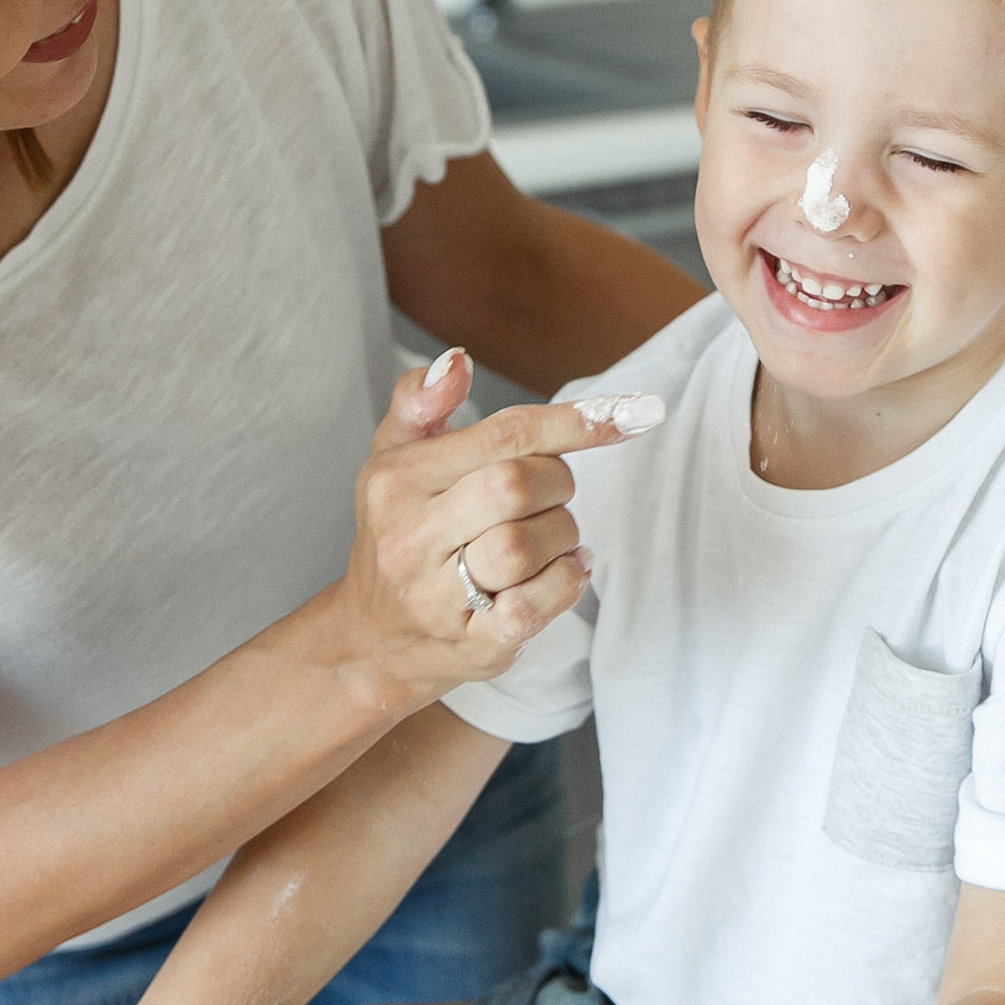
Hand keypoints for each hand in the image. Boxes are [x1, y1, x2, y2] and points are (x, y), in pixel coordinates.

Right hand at [336, 348, 662, 701]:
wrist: (370, 641)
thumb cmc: (399, 533)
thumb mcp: (391, 458)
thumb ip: (422, 401)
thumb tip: (458, 360)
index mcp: (397, 480)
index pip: (501, 434)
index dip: (574, 422)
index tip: (634, 413)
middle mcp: (410, 537)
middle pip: (518, 485)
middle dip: (558, 483)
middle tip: (553, 493)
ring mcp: (436, 597)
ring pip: (528, 545)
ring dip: (562, 536)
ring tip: (550, 538)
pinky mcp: (471, 645)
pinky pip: (536, 605)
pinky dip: (565, 583)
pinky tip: (559, 572)